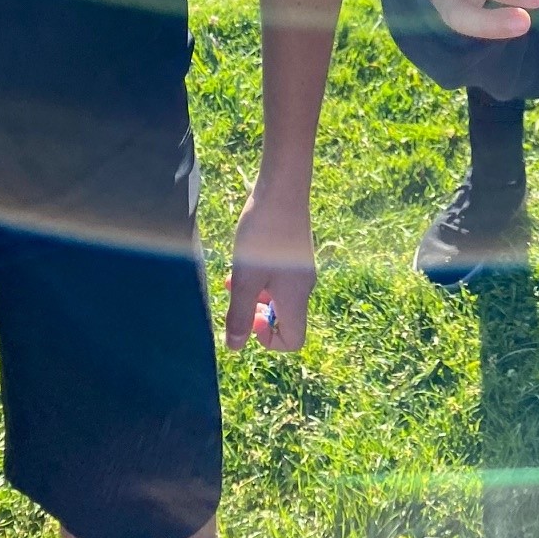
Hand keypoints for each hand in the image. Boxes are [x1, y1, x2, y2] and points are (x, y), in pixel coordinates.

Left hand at [225, 180, 315, 354]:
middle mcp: (304, 286)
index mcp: (296, 298)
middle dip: (257, 313)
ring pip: (279, 295)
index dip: (270, 341)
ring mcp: (302, 268)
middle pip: (285, 318)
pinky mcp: (296, 252)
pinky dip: (261, 277)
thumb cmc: (262, 236)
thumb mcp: (246, 279)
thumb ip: (240, 316)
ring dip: (255, 293)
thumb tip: (235, 347)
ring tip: (233, 275)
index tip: (251, 318)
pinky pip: (280, 278)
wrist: (283, 189)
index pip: (294, 340)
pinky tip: (244, 259)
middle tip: (238, 295)